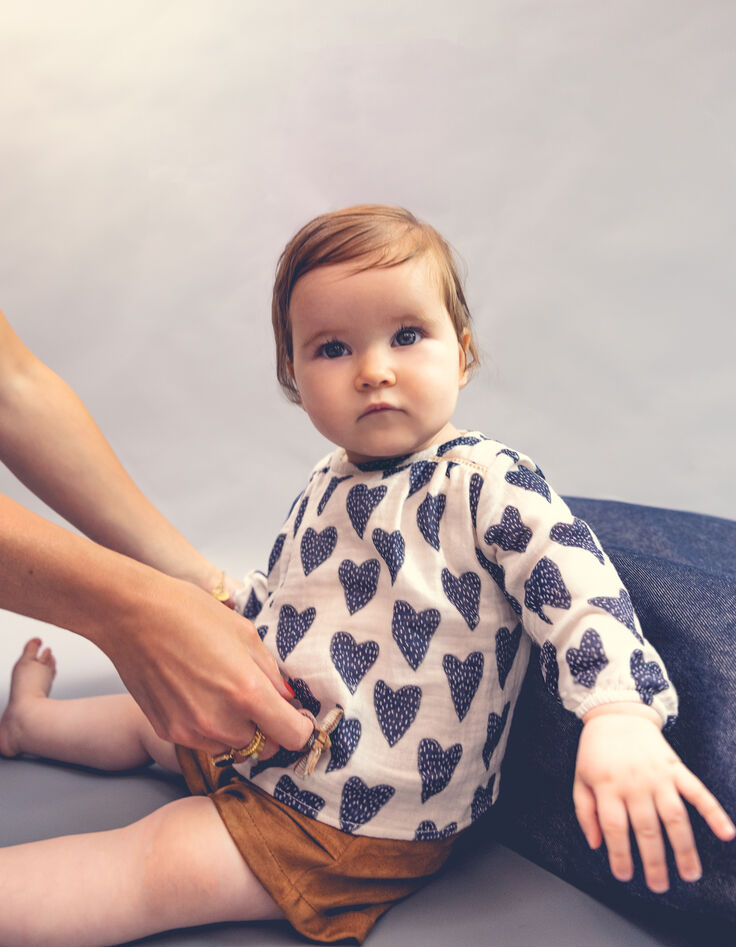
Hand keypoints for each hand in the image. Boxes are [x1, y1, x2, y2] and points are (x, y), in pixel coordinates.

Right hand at [98, 572, 312, 757]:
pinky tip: (202, 697)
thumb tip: (287, 698)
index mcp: (247, 692)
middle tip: (262, 703)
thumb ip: (271, 672)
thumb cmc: (189, 614)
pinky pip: (204, 742)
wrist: (133, 616)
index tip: (298, 717)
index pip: (293, 736)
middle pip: (265, 746)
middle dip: (270, 729)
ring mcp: (192, 731)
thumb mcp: (245, 633)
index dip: (301, 727)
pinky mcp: (169, 733)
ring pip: (234, 748)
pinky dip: (212, 729)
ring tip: (227, 695)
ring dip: (240, 731)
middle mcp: (221, 721)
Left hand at [574, 703, 734, 891]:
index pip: (615, 828)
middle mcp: (634, 782)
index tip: (625, 876)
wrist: (617, 713)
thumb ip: (585, 812)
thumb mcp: (580, 778)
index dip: (620, 855)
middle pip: (647, 829)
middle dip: (654, 862)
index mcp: (607, 785)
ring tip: (690, 873)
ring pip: (674, 817)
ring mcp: (657, 775)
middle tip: (659, 886)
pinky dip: (713, 812)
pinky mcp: (675, 767)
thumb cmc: (596, 751)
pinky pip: (697, 791)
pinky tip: (726, 833)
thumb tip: (596, 845)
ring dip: (684, 848)